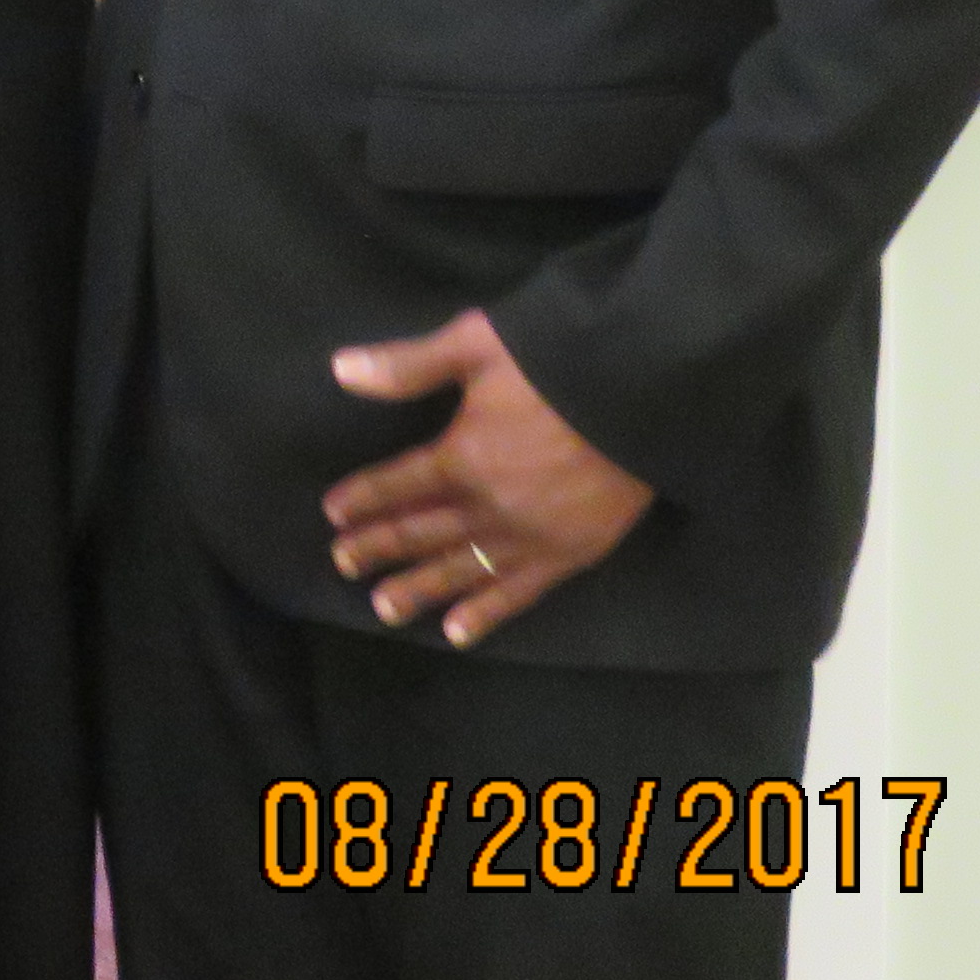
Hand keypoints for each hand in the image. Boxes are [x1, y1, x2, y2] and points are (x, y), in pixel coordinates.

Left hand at [323, 309, 654, 647]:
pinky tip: (458, 633)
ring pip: (461, 570)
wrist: (647, 394)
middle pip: (422, 532)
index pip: (398, 484)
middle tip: (342, 565)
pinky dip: (486, 613)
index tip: (332, 514)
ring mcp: (530, 538)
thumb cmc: (558, 362)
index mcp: (461, 458)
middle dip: (378, 547)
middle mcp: (488, 507)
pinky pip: (519, 593)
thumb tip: (339, 368)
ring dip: (420, 588)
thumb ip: (409, 366)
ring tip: (383, 609)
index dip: (363, 498)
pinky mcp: (572, 555)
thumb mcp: (476, 346)